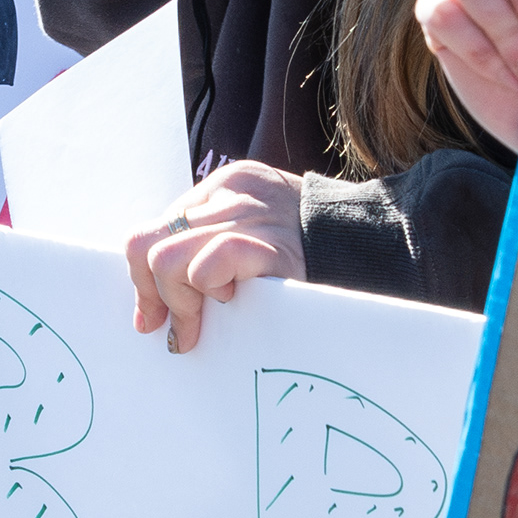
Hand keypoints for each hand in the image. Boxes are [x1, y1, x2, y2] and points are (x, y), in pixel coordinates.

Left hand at [125, 161, 302, 353]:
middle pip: (149, 243)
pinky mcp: (268, 246)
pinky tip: (235, 302)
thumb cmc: (309, 261)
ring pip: (167, 259)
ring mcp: (250, 217)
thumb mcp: (253, 241)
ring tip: (203, 327)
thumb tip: (149, 307)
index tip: (153, 317)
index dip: (142, 278)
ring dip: (180, 305)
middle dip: (154, 297)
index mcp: (225, 187)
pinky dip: (208, 292)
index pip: (152, 228)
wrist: (374, 254)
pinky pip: (206, 267)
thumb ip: (204, 254)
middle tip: (178, 331)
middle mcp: (232, 194)